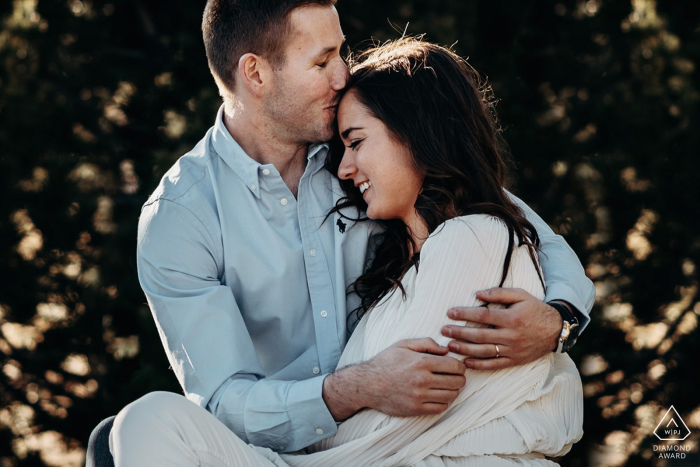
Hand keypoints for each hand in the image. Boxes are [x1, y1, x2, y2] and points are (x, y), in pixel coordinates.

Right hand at [323, 338, 465, 419]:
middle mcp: (422, 380)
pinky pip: (440, 408)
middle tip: (454, 376)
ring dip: (453, 391)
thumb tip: (446, 350)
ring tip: (448, 386)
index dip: (460, 366)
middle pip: (457, 382)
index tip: (457, 367)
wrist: (367, 384)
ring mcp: (419, 396)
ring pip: (451, 396)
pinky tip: (438, 396)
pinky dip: (444, 402)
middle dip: (459, 378)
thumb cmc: (385, 362)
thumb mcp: (403, 344)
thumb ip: (426, 343)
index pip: (455, 366)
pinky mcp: (415, 409)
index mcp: (421, 362)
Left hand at [441, 288, 561, 370]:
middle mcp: (510, 336)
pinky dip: (479, 365)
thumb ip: (499, 293)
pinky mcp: (514, 360)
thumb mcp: (520, 295)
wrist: (556, 330)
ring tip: (450, 345)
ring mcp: (512, 350)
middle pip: (479, 335)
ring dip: (465, 349)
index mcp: (511, 318)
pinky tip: (466, 362)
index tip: (450, 313)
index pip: (483, 316)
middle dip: (459, 332)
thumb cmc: (535, 309)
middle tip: (443, 330)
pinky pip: (494, 365)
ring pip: (484, 351)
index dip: (465, 314)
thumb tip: (478, 294)